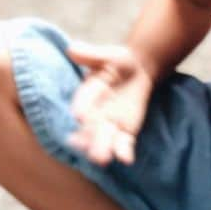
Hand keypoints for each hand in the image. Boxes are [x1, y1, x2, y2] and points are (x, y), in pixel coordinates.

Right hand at [67, 42, 153, 165]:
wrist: (138, 69)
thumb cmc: (118, 61)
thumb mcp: (107, 55)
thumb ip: (91, 55)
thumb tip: (72, 48)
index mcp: (87, 94)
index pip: (82, 103)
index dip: (81, 109)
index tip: (79, 116)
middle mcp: (94, 113)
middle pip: (90, 128)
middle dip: (87, 138)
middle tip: (84, 147)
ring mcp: (109, 124)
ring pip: (104, 139)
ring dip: (102, 150)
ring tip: (101, 160)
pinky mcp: (125, 131)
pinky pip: (124, 143)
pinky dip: (124, 152)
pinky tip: (127, 160)